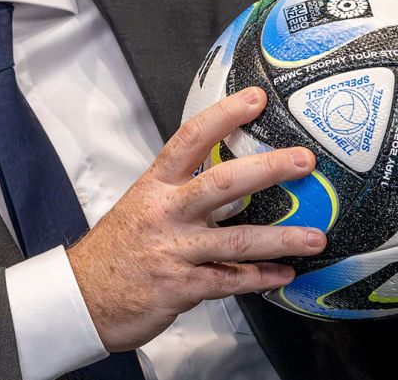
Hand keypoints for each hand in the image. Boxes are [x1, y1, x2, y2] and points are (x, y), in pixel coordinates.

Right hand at [65, 87, 326, 351]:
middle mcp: (164, 213)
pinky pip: (230, 282)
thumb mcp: (141, 208)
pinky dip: (261, 278)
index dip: (223, 115)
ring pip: (236, 241)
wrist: (81, 298)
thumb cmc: (117, 251)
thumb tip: (233, 182)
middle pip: (222, 184)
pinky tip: (284, 274)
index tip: (255, 98)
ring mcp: (173, 250)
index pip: (189, 139)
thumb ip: (181, 193)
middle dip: (268, 169)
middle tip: (303, 160)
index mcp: (154, 187)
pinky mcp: (180, 286)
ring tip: (316, 237)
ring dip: (281, 239)